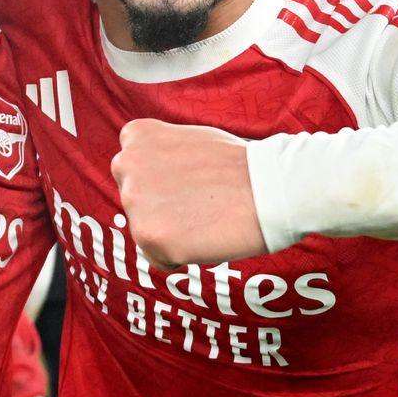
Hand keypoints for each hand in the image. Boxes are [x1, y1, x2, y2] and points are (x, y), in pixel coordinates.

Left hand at [110, 119, 266, 266]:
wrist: (271, 187)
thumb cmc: (241, 166)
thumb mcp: (191, 139)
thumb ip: (161, 154)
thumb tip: (149, 175)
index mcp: (136, 137)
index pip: (133, 170)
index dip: (163, 181)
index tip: (190, 181)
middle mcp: (126, 165)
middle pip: (136, 202)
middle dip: (162, 207)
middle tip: (201, 203)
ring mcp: (135, 201)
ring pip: (146, 231)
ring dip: (172, 232)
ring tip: (206, 217)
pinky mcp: (149, 235)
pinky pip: (158, 259)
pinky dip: (180, 257)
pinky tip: (205, 237)